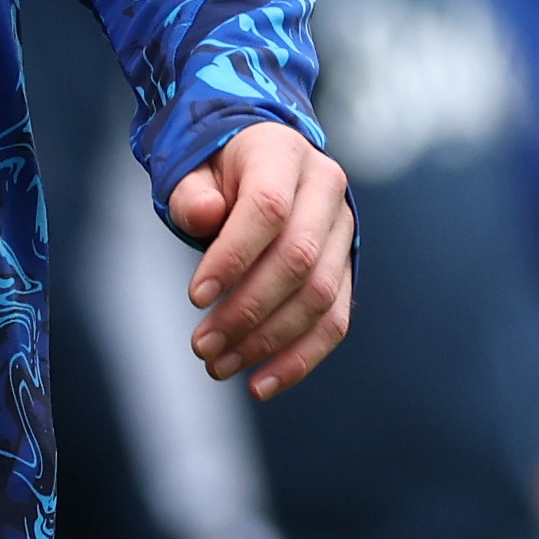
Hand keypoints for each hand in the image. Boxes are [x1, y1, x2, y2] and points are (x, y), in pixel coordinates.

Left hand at [167, 123, 352, 399]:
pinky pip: (334, 321)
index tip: (196, 297)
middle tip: (201, 346)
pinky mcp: (346, 268)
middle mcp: (326, 190)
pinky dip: (299, 359)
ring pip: (319, 298)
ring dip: (268, 342)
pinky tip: (261, 384)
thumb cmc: (219, 171)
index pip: (268, 208)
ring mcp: (343, 231)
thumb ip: (191, 193)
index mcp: (285, 154)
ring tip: (219, 365)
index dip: (233, 256)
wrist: (259, 164)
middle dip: (247, 311)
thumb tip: (207, 215)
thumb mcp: (193, 168)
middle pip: (296, 260)